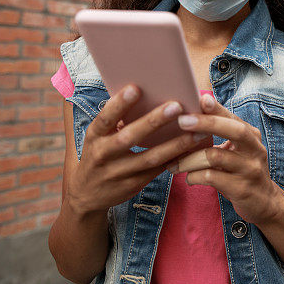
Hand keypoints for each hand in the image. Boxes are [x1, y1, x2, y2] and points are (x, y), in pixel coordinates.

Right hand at [65, 84, 208, 215]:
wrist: (86, 195)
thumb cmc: (98, 154)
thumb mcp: (97, 137)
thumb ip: (115, 119)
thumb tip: (142, 91)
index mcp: (94, 136)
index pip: (105, 118)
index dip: (119, 104)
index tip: (136, 88)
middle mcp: (103, 154)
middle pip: (129, 137)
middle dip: (153, 121)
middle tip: (176, 106)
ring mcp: (117, 173)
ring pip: (149, 158)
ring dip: (175, 144)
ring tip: (197, 131)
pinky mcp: (132, 185)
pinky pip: (158, 170)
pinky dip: (176, 159)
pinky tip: (192, 149)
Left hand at [170, 94, 283, 226]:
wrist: (264, 202)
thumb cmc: (242, 170)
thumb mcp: (238, 150)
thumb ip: (223, 133)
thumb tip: (196, 110)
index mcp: (251, 136)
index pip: (233, 118)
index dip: (216, 108)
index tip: (199, 98)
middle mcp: (254, 150)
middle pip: (233, 131)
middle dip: (206, 123)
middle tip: (182, 121)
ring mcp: (249, 169)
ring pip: (215, 157)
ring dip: (189, 159)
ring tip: (173, 164)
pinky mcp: (242, 189)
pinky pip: (212, 178)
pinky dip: (194, 176)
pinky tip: (188, 178)